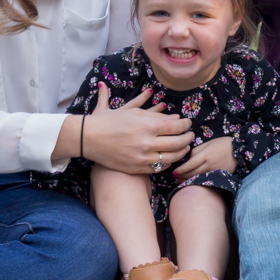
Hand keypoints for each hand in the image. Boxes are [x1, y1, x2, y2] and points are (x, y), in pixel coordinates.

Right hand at [77, 84, 193, 174]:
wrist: (89, 139)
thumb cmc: (109, 121)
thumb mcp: (131, 111)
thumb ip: (155, 114)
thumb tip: (175, 116)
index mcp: (146, 126)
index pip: (176, 126)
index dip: (185, 125)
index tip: (187, 123)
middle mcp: (146, 142)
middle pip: (178, 143)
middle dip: (188, 138)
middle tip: (190, 135)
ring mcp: (142, 157)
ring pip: (171, 157)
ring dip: (181, 152)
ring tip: (184, 147)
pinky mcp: (136, 168)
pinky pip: (159, 167)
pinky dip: (168, 162)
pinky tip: (170, 157)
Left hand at [171, 136, 234, 179]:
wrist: (239, 150)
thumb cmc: (222, 144)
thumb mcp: (208, 143)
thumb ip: (196, 151)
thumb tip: (188, 160)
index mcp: (206, 155)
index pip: (190, 164)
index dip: (181, 170)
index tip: (174, 172)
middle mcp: (209, 165)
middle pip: (193, 173)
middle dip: (182, 176)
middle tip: (175, 178)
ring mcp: (214, 172)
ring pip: (198, 178)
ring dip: (188, 180)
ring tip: (181, 181)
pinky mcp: (219, 176)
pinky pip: (206, 180)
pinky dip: (198, 181)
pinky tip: (192, 182)